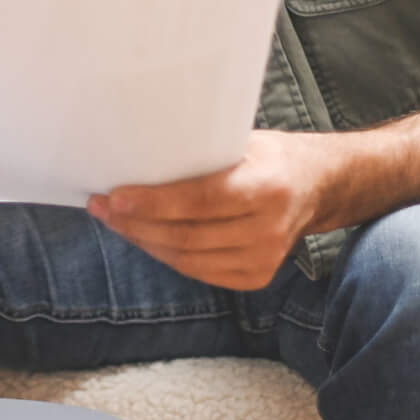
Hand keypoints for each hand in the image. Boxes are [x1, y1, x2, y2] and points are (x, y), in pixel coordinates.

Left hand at [88, 131, 337, 290]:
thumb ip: (202, 155)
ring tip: (116, 222)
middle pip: (186, 235)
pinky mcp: (257, 276)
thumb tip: (136, 158)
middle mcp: (269, 228)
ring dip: (145, 241)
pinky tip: (146, 238)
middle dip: (135, 224)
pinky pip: (199, 272)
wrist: (318, 186)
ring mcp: (265, 258)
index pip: (199, 200)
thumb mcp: (244, 143)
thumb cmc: (270, 157)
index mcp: (267, 187)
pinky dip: (167, 256)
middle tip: (102, 208)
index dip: (152, 203)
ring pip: (187, 259)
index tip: (113, 197)